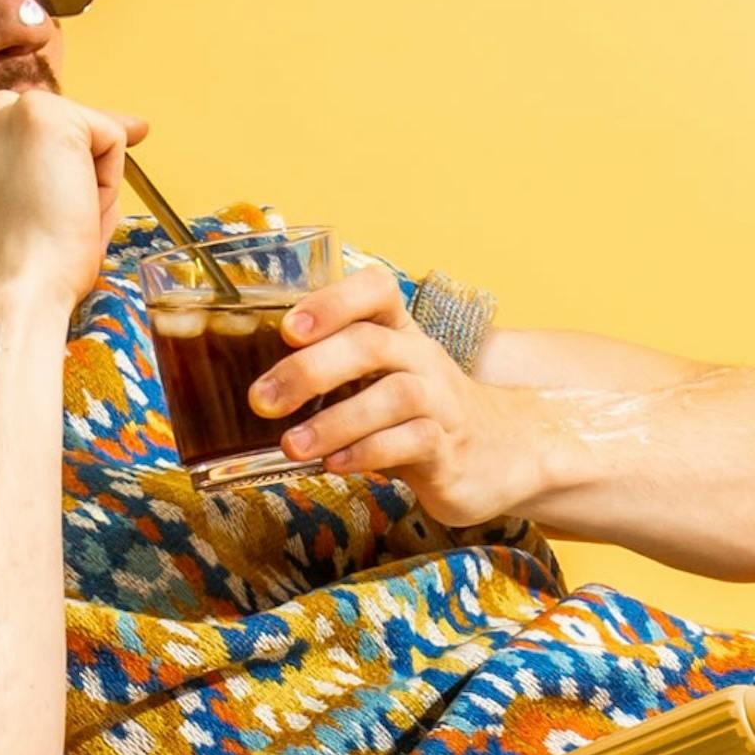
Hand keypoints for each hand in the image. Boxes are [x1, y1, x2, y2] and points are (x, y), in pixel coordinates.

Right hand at [0, 90, 147, 307]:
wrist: (16, 289)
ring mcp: (7, 109)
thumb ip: (64, 154)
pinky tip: (75, 208)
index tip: (40, 207)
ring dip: (90, 177)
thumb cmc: (24, 262)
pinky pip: (110, 139)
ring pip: (86, 133)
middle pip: (60, 127)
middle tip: (44, 221)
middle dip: (71, 172)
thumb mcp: (29, 197)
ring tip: (57, 216)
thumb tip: (140, 124)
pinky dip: (109, 181)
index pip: (28, 133)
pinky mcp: (45, 115)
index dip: (54, 170)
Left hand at [248, 268, 542, 525]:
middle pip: (371, 345)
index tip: (289, 328)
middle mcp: (422, 359)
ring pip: (393, 396)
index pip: (377, 290)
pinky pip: (413, 442)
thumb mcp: (379, 382)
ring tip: (291, 445)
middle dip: (310, 369)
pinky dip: (369, 453)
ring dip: (335, 420)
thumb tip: (251, 384)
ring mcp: (441, 404)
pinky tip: (335, 464)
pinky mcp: (450, 450)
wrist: (502, 453)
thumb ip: (330, 374)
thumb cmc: (420, 414)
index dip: (333, 301)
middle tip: (261, 401)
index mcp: (399, 334)